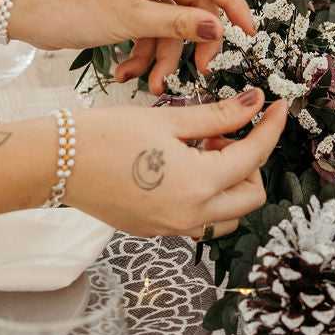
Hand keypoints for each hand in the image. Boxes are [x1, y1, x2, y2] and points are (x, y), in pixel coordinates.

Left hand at [13, 0, 254, 93]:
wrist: (27, 13)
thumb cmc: (73, 6)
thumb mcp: (131, 19)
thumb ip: (178, 25)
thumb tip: (218, 29)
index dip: (233, 5)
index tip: (248, 34)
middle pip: (193, 6)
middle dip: (191, 44)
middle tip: (199, 72)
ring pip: (171, 25)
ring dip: (162, 56)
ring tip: (149, 85)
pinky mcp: (128, 4)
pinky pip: (150, 29)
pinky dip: (143, 52)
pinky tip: (127, 73)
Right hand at [66, 89, 286, 239]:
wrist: (58, 162)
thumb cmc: (106, 136)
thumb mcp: (168, 120)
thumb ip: (218, 116)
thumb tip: (256, 104)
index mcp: (198, 186)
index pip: (253, 157)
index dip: (270, 129)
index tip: (277, 108)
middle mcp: (190, 216)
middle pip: (250, 196)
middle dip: (250, 162)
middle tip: (225, 131)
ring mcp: (172, 228)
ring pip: (226, 214)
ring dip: (229, 182)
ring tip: (203, 149)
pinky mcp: (155, 230)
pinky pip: (197, 217)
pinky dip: (203, 192)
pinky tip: (180, 163)